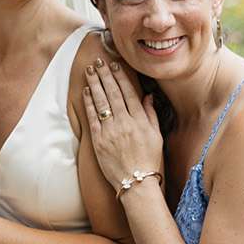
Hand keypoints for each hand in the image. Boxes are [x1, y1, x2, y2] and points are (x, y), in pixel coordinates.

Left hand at [82, 59, 163, 192]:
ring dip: (94, 84)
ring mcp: (110, 131)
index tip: (115, 64)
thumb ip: (151, 115)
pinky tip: (86, 91)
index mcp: (140, 120)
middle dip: (105, 75)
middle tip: (98, 61)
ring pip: (101, 102)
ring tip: (89, 70)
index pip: (129, 92)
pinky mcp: (98, 141)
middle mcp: (125, 123)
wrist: (136, 182)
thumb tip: (148, 97)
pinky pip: (92, 117)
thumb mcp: (157, 136)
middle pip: (113, 93)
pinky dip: (89, 103)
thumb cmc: (149, 160)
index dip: (121, 77)